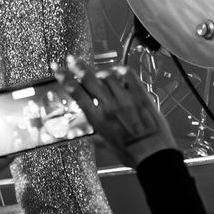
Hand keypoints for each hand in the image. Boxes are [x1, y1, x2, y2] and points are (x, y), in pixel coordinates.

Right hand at [61, 57, 177, 168]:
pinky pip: (129, 74)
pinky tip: (118, 70)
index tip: (59, 70)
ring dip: (101, 72)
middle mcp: (110, 106)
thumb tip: (89, 135)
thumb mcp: (106, 145)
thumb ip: (96, 135)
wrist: (153, 154)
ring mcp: (126, 98)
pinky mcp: (140, 94)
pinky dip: (121, 69)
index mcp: (98, 119)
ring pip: (108, 75)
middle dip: (78, 66)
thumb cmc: (131, 153)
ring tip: (100, 74)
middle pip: (89, 79)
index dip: (65, 78)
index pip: (77, 93)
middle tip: (72, 59)